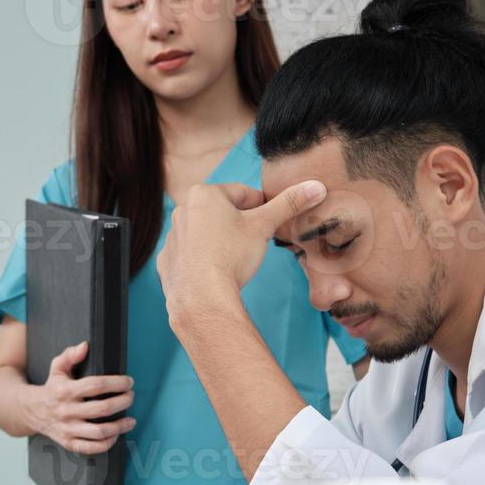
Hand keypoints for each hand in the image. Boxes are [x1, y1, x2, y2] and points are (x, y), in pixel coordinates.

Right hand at [25, 341, 135, 453]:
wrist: (31, 411)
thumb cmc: (52, 387)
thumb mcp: (57, 367)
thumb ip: (71, 355)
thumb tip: (85, 346)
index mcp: (65, 391)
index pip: (95, 385)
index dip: (116, 383)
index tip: (128, 382)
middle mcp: (66, 411)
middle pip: (102, 408)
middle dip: (122, 402)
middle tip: (131, 397)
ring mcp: (67, 429)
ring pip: (99, 431)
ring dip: (120, 426)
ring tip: (131, 420)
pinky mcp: (68, 443)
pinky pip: (91, 448)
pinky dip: (107, 443)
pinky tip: (116, 434)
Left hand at [157, 180, 326, 314]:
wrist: (201, 297)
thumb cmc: (231, 256)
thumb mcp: (264, 225)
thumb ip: (289, 203)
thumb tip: (316, 186)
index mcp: (204, 194)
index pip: (243, 193)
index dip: (262, 207)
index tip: (270, 222)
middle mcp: (182, 210)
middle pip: (223, 212)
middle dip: (240, 224)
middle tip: (254, 243)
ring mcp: (172, 237)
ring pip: (206, 233)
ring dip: (221, 240)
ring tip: (236, 260)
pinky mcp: (167, 261)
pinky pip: (190, 255)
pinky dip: (203, 260)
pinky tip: (215, 273)